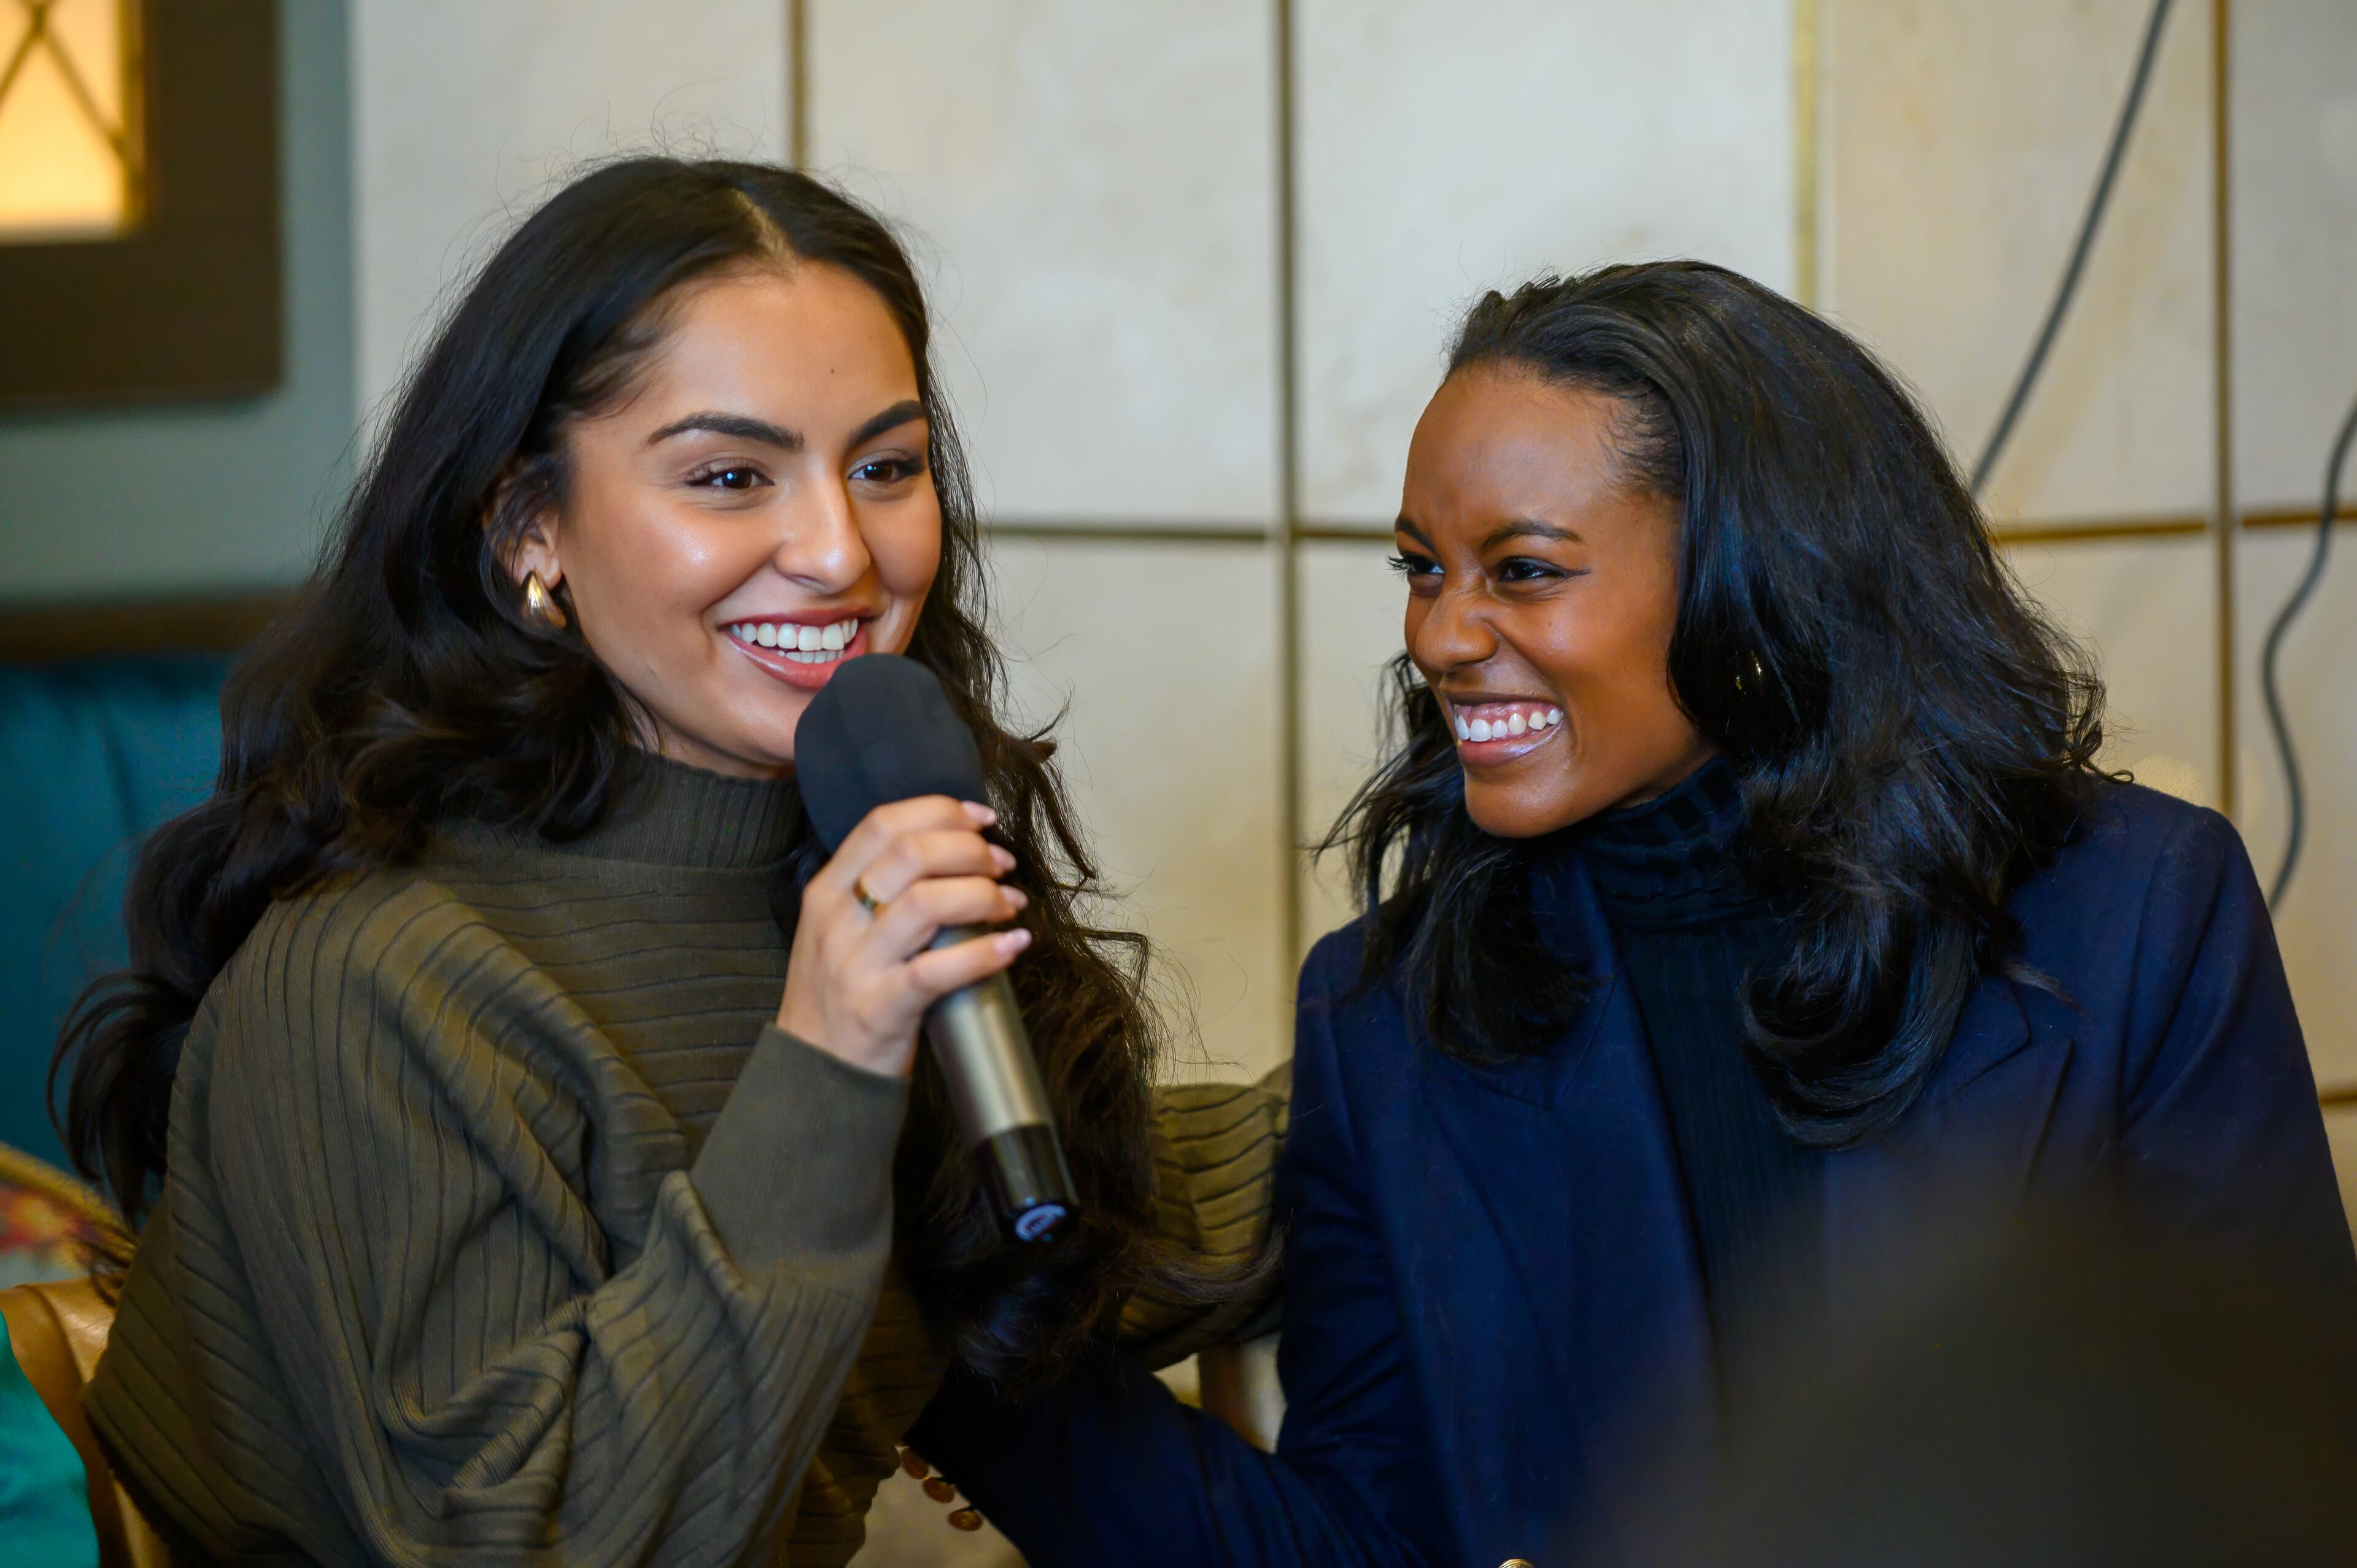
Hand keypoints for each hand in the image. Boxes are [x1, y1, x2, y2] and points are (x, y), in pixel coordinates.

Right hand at [778, 796, 1030, 1077]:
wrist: (814, 1074)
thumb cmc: (841, 996)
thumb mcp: (840, 931)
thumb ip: (877, 889)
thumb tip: (951, 851)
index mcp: (826, 892)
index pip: (882, 823)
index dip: (940, 810)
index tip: (981, 819)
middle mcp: (837, 921)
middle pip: (911, 852)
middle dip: (970, 850)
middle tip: (1001, 864)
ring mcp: (856, 966)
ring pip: (928, 902)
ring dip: (984, 895)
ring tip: (1009, 905)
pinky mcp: (880, 1009)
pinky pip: (939, 970)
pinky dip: (986, 953)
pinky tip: (1013, 946)